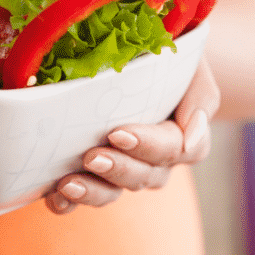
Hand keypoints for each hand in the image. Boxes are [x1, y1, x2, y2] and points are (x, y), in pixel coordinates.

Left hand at [44, 58, 220, 213]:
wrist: (136, 50)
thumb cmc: (163, 55)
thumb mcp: (188, 65)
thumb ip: (200, 98)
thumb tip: (192, 139)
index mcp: (181, 136)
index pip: (172, 149)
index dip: (147, 146)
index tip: (118, 134)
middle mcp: (154, 161)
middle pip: (143, 176)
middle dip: (117, 169)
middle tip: (92, 157)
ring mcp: (122, 172)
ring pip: (113, 192)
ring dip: (92, 191)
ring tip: (68, 185)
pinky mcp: (93, 177)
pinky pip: (83, 198)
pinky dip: (67, 203)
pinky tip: (54, 198)